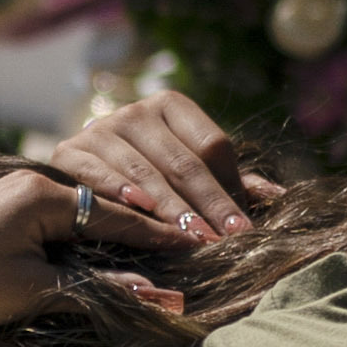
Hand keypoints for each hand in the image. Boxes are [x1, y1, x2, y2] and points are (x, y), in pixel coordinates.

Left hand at [0, 164, 191, 346]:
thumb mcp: (33, 292)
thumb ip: (99, 292)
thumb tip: (163, 299)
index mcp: (42, 195)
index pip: (119, 215)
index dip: (161, 235)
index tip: (201, 245)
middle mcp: (34, 183)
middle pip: (107, 206)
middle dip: (149, 226)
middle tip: (196, 241)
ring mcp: (18, 191)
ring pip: (86, 209)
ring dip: (120, 228)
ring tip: (165, 243)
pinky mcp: (6, 206)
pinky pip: (64, 214)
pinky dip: (91, 230)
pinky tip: (112, 244)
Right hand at [42, 84, 286, 241]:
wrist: (72, 180)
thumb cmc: (144, 180)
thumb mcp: (187, 175)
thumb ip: (227, 183)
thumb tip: (278, 196)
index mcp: (171, 107)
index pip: (211, 145)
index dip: (229, 188)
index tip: (243, 228)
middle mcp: (135, 112)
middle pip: (182, 161)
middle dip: (207, 205)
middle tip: (225, 240)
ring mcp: (100, 129)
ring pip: (145, 172)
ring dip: (171, 209)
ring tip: (192, 238)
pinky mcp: (68, 152)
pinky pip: (98, 174)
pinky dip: (119, 191)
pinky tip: (140, 211)